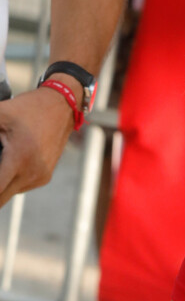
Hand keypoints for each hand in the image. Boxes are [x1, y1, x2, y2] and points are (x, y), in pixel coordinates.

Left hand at [0, 88, 74, 206]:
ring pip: (8, 194)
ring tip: (1, 158)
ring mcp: (40, 176)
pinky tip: (8, 163)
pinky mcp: (45, 176)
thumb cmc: (27, 109)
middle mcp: (32, 172)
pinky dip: (9, 181)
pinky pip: (20, 187)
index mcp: (19, 158)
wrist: (62, 106)